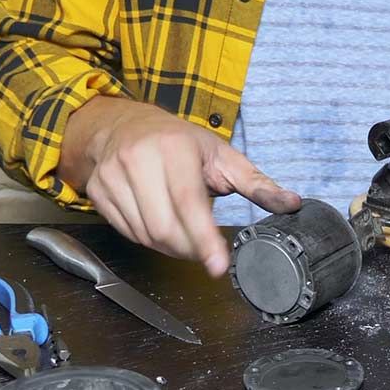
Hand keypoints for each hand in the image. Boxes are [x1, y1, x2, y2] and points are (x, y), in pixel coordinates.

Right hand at [60, 97, 300, 276]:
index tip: (218, 266)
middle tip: (205, 247)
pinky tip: (159, 222)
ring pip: (146, 235)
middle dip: (190, 247)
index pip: (189, 202)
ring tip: (184, 230)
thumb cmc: (179, 142)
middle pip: (165, 227)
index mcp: (173, 148)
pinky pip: (128, 233)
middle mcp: (138, 159)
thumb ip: (258, 183)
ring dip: (171, 246)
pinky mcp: (97, 191)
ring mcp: (112, 175)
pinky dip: (149, 239)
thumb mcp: (222, 155)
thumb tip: (292, 204)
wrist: (120, 124)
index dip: (204, 239)